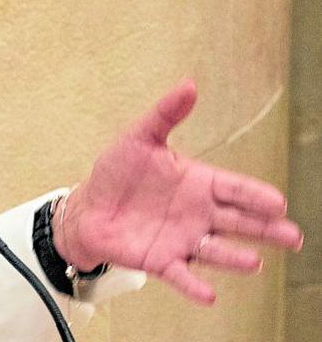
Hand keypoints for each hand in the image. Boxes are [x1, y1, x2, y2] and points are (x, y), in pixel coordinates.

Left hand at [54, 79, 302, 304]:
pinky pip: (181, 274)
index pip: (234, 188)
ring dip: (233, 257)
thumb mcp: (139, 137)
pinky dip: (194, 285)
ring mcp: (182, 240)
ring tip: (253, 262)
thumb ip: (165, 114)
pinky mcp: (161, 260)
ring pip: (215, 250)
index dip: (254, 195)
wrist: (89, 206)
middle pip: (237, 222)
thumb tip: (189, 85)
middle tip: (292, 236)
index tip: (278, 201)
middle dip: (265, 229)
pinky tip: (209, 296)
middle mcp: (198, 214)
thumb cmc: (118, 171)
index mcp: (198, 183)